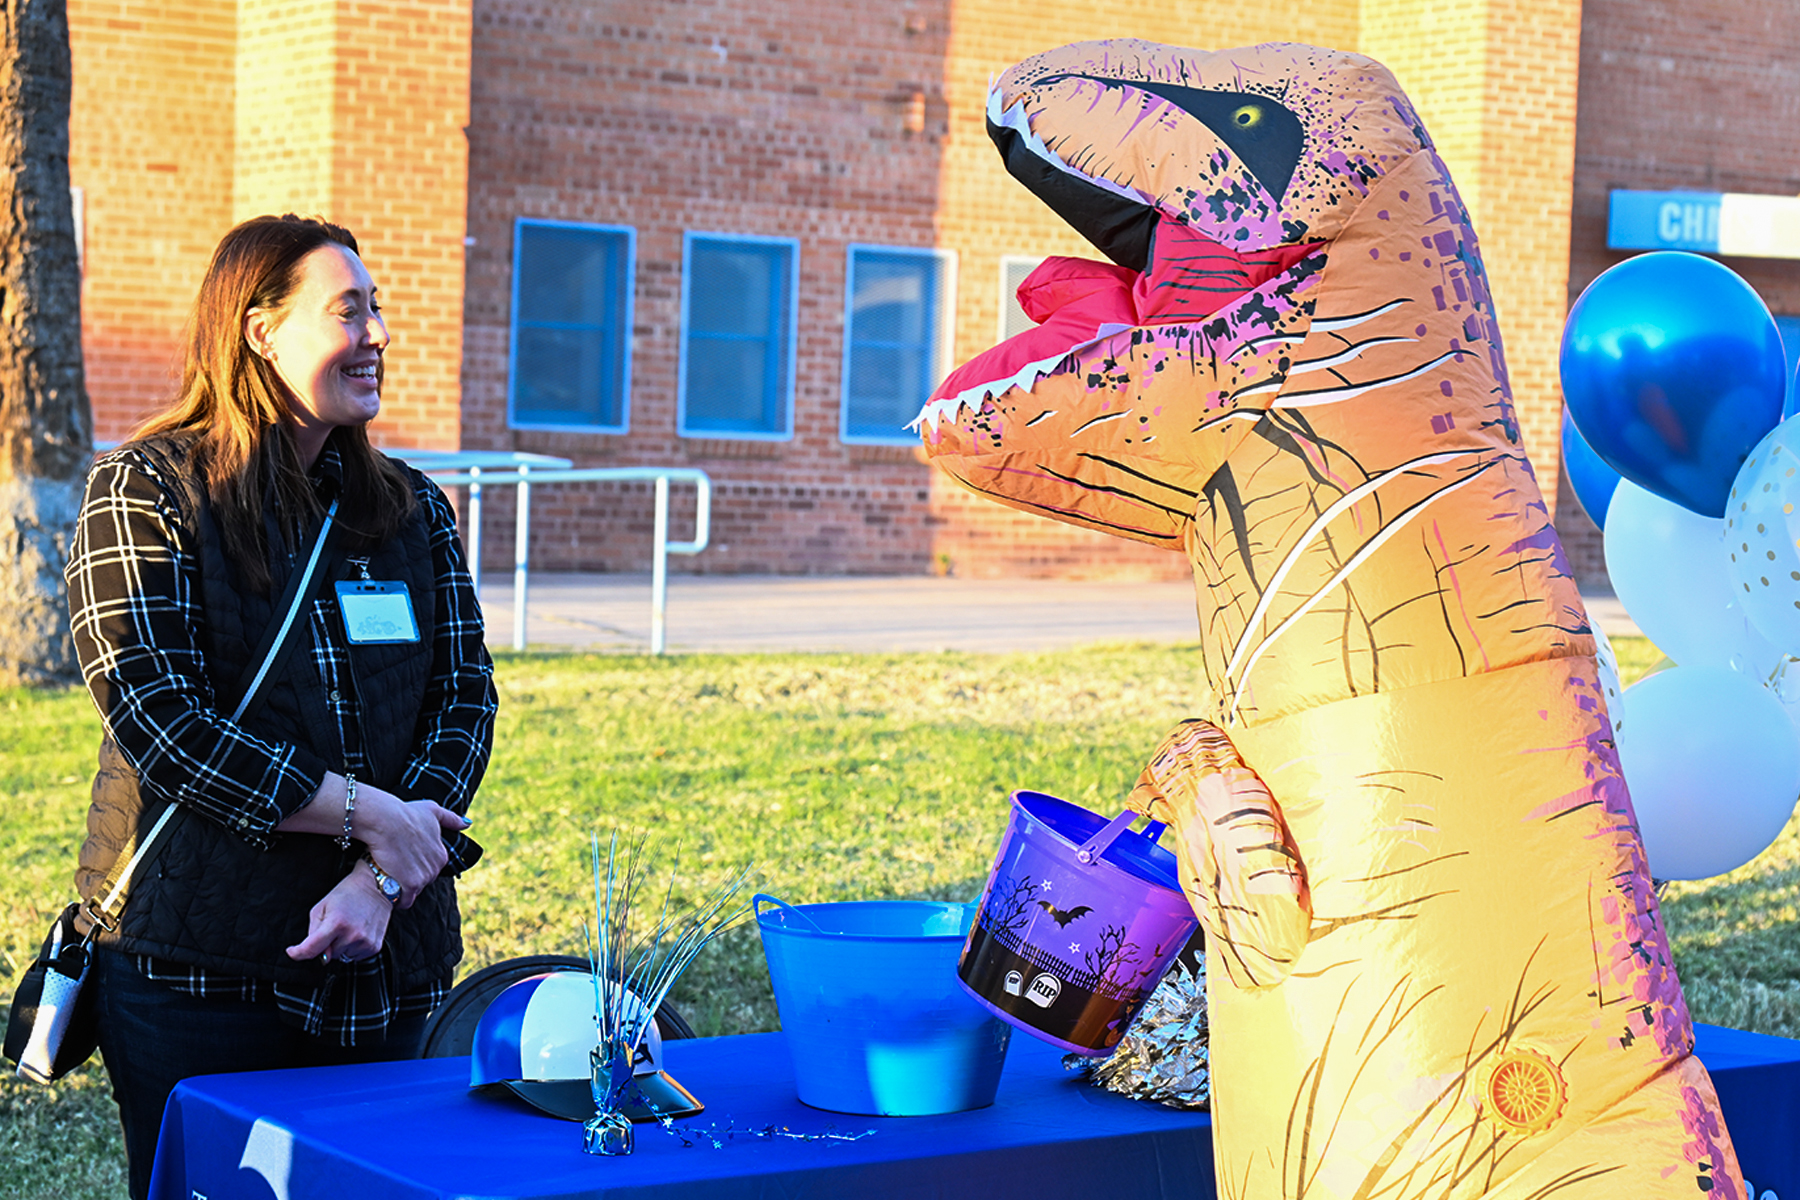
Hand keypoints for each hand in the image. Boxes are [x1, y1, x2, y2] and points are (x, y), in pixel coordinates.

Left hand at [286, 865, 392, 963]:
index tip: (293, 952)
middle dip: (327, 944)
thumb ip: (312, 931)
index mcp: (336, 923)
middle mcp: (352, 935)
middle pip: (327, 955)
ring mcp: (365, 942)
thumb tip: (312, 952)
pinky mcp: (374, 947)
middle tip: (336, 926)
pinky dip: (353, 948)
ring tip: (349, 927)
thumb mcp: (321, 906)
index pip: (311, 950)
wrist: (375, 887)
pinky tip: (358, 932)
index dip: (298, 953)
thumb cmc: (347, 894)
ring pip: (341, 956)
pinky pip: (355, 957)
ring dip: (341, 946)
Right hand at [354, 787, 468, 907]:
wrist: (386, 820)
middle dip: (407, 877)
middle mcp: (436, 868)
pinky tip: (384, 885)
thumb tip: (467, 823)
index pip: (428, 870)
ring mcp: (424, 878)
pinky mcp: (410, 885)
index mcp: (441, 856)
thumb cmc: (406, 814)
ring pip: (411, 892)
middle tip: (392, 865)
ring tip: (386, 873)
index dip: (413, 866)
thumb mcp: (432, 811)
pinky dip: (394, 897)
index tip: (401, 858)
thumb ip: (450, 819)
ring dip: (399, 886)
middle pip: (420, 882)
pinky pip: (403, 900)